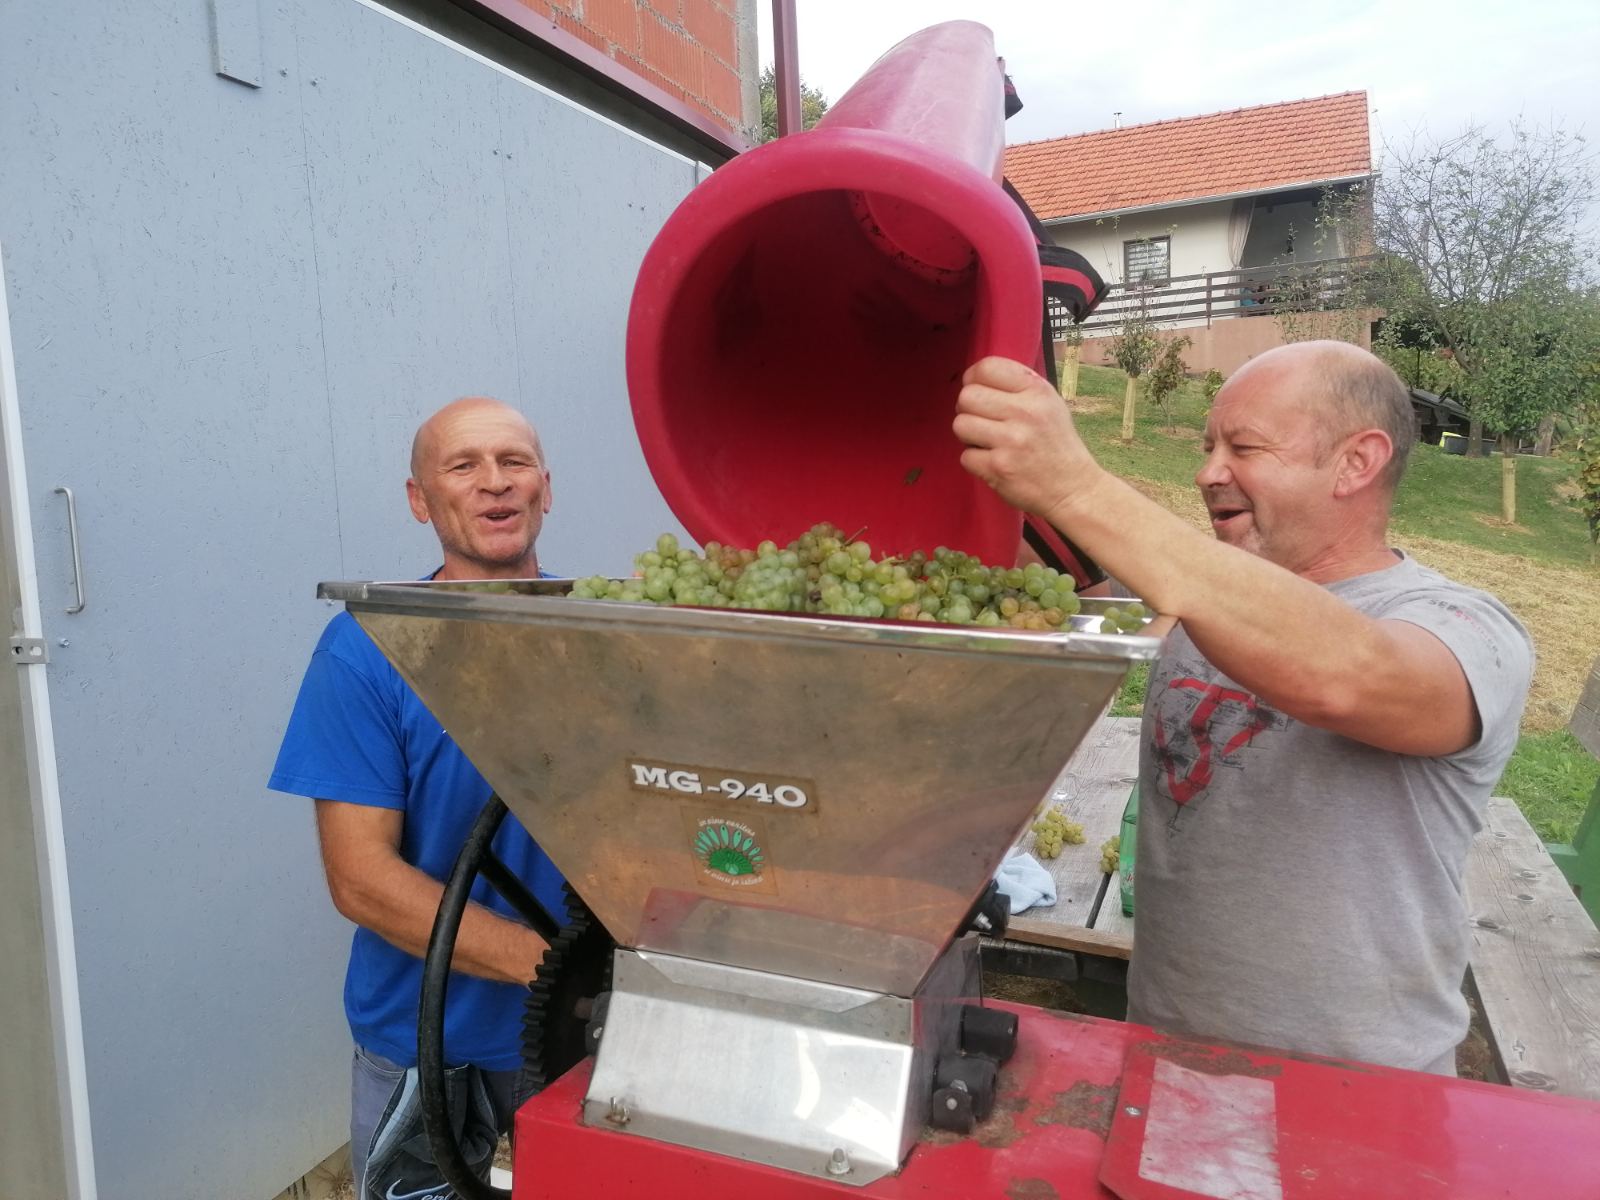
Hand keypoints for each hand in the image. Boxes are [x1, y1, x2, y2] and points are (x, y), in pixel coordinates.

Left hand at [952, 357, 1103, 519]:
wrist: (1073, 488)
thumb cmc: (1056, 444)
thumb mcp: (1049, 404)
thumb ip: (1017, 386)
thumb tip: (976, 377)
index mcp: (1037, 391)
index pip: (988, 367)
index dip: (973, 378)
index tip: (977, 390)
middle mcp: (1025, 412)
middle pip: (967, 396)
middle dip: (968, 409)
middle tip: (981, 420)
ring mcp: (1010, 441)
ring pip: (960, 424)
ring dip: (968, 435)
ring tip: (986, 442)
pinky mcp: (998, 468)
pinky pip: (965, 456)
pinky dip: (975, 461)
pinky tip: (993, 462)